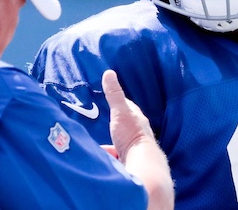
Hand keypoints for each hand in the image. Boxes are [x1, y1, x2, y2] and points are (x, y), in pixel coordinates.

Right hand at [101, 69, 173, 208]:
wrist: (141, 165)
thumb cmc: (132, 135)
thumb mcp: (121, 112)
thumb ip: (114, 95)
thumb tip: (109, 72)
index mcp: (137, 120)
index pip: (129, 108)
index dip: (120, 104)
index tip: (111, 101)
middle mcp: (138, 134)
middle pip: (124, 127)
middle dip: (114, 127)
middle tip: (100, 125)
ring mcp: (135, 149)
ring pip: (120, 144)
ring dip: (110, 145)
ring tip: (96, 147)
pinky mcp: (130, 164)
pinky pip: (117, 159)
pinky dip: (109, 159)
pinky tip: (102, 161)